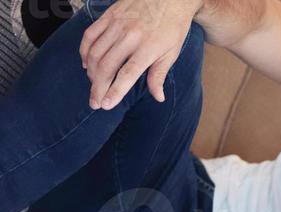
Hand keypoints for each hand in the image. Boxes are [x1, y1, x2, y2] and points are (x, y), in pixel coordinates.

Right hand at [79, 0, 202, 109]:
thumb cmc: (173, 27)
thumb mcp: (172, 53)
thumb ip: (160, 75)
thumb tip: (158, 97)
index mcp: (147, 48)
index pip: (126, 75)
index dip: (114, 91)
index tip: (105, 105)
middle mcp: (129, 37)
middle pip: (106, 66)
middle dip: (98, 87)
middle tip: (94, 102)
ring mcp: (117, 25)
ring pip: (95, 52)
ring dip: (91, 72)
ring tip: (93, 85)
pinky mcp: (109, 16)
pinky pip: (90, 35)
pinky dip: (84, 51)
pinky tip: (86, 63)